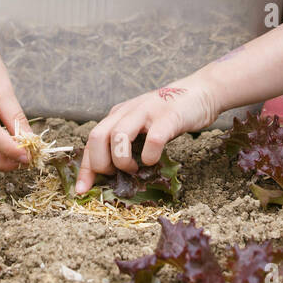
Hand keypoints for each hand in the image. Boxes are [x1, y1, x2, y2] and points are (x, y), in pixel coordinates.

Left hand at [75, 75, 218, 193]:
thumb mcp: (141, 126)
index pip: (92, 141)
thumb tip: (113, 174)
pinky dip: (150, 156)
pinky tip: (153, 161)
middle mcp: (127, 111)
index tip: (81, 191)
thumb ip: (127, 142)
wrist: (200, 92)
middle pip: (97, 136)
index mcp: (118, 115)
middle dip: (100, 164)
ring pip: (119, 136)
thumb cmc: (169, 116)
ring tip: (135, 169)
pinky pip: (152, 139)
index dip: (85, 168)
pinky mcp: (168, 118)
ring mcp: (147, 112)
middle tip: (115, 175)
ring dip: (123, 161)